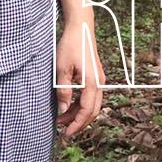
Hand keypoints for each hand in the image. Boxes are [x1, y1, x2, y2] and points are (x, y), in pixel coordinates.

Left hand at [54, 14, 104, 138]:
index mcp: (92, 82)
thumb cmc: (71, 45)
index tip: (65, 133)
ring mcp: (99, 79)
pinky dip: (81, 105)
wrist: (81, 28)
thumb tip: (63, 110)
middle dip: (79, 123)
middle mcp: (99, 82)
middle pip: (93, 111)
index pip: (87, 111)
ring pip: (92, 104)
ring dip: (79, 114)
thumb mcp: (62, 69)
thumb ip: (63, 91)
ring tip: (61, 119)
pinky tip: (68, 106)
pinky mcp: (95, 76)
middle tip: (63, 130)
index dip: (76, 124)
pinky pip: (91, 96)